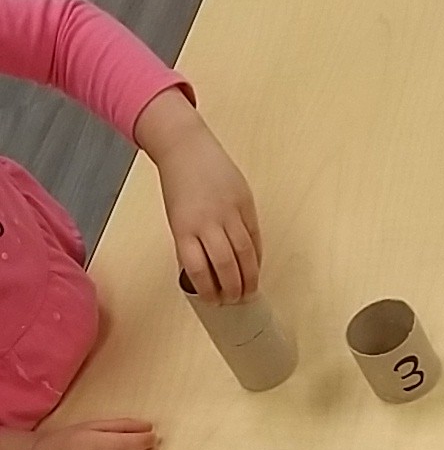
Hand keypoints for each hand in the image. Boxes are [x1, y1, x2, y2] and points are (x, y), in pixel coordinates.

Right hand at [134, 89, 261, 302]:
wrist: (182, 149)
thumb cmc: (210, 168)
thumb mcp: (238, 191)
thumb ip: (243, 220)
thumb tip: (246, 253)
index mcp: (244, 207)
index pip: (254, 245)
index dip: (256, 269)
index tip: (255, 283)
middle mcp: (226, 217)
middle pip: (241, 258)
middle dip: (244, 284)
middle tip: (244, 298)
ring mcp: (203, 223)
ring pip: (220, 265)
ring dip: (225, 287)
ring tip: (226, 300)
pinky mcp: (180, 229)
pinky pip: (194, 262)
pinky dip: (202, 281)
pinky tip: (205, 291)